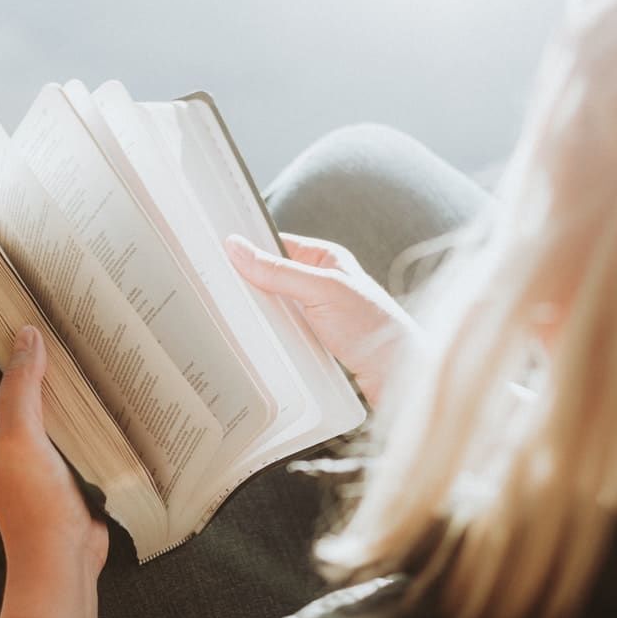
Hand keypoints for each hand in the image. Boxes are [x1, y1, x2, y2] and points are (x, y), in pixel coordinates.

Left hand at [0, 307, 108, 580]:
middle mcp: (6, 426)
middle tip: (29, 292)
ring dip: (50, 360)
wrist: (60, 558)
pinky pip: (67, 411)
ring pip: (40, 388)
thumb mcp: (21, 437)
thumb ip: (20, 386)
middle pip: (6, 367)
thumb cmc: (33, 504)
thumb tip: (25, 335)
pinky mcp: (63, 453)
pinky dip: (76, 389)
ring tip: (66, 323)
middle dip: (13, 332)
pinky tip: (95, 375)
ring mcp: (35, 440)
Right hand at [225, 232, 417, 406]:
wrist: (398, 373)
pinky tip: (256, 340)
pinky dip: (270, 335)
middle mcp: (320, 282)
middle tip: (218, 290)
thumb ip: (278, 270)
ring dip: (259, 314)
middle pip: (272, 278)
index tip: (219, 256)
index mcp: (325, 258)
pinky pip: (283, 332)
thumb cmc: (372, 325)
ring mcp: (317, 311)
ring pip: (275, 307)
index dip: (249, 249)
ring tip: (232, 316)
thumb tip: (238, 248)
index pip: (276, 245)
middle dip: (249, 285)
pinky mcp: (315, 339)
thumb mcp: (320, 290)